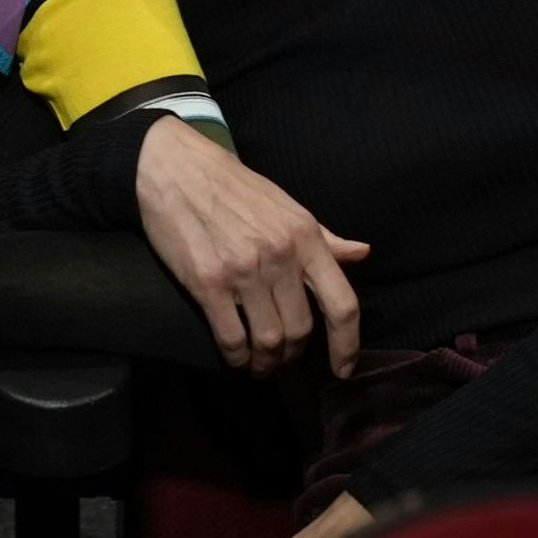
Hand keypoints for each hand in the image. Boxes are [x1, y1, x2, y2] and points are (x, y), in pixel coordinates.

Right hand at [135, 115, 368, 376]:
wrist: (176, 169)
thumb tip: (362, 253)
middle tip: (282, 358)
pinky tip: (236, 356)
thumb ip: (325, 237)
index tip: (344, 369)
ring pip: (268, 340)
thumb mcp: (288, 205)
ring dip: (266, 361)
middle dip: (293, 354)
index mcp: (305, 236)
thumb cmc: (235, 187)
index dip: (347, 344)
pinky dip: (236, 356)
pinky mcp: (207, 282)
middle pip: (301, 330)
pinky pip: (231, 337)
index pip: (342, 303)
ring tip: (260, 363)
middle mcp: (280, 256)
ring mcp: (243, 271)